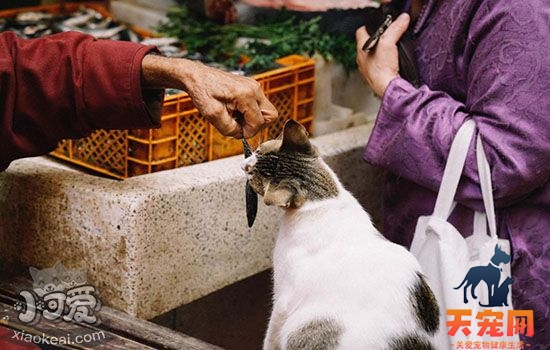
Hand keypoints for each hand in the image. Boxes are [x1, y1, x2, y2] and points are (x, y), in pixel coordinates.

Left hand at [142, 55, 277, 137]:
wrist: (197, 77)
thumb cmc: (202, 92)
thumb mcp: (212, 116)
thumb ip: (229, 129)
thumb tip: (241, 134)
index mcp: (245, 95)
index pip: (259, 122)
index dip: (249, 132)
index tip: (237, 132)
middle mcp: (254, 88)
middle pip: (270, 115)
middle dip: (256, 125)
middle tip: (239, 125)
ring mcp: (254, 86)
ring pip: (265, 111)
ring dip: (252, 119)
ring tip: (234, 116)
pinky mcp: (251, 86)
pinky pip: (258, 104)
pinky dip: (249, 112)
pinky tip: (235, 110)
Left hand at [355, 13, 409, 96]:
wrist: (388, 88)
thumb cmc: (382, 69)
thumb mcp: (389, 42)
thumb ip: (395, 29)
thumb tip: (402, 19)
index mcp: (361, 49)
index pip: (360, 32)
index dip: (369, 26)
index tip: (378, 25)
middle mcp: (362, 60)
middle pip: (367, 44)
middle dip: (377, 39)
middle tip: (387, 37)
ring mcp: (367, 70)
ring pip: (371, 56)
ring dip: (380, 53)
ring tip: (390, 50)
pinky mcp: (375, 78)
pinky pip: (377, 67)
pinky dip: (383, 64)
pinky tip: (391, 64)